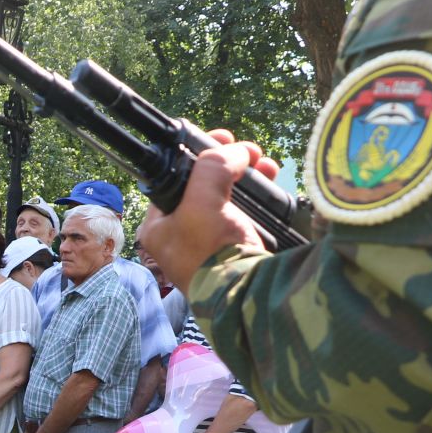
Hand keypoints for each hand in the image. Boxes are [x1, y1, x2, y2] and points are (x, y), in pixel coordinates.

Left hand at [136, 131, 278, 289]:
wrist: (248, 295)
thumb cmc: (213, 253)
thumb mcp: (202, 202)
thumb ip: (212, 168)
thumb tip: (235, 152)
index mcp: (160, 224)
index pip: (173, 176)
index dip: (199, 152)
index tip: (222, 137)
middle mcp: (181, 232)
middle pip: (204, 183)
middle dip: (229, 162)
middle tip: (250, 151)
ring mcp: (209, 241)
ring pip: (227, 195)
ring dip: (248, 175)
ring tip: (267, 165)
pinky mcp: (235, 247)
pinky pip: (245, 211)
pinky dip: (259, 195)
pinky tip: (272, 182)